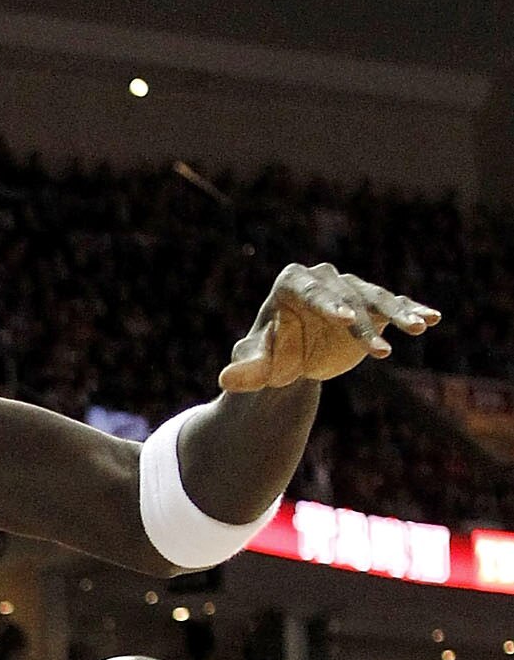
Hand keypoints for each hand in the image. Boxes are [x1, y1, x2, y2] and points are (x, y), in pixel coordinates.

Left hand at [219, 263, 437, 393]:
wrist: (293, 357)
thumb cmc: (269, 354)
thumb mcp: (257, 364)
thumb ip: (246, 370)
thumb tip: (225, 380)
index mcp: (293, 283)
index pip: (311, 291)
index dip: (327, 304)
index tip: (341, 318)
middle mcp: (326, 279)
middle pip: (347, 298)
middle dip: (362, 321)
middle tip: (376, 346)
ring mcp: (351, 289)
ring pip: (376, 299)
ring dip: (398, 314)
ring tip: (419, 328)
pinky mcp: (372, 304)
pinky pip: (394, 305)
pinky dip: (413, 310)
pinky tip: (434, 318)